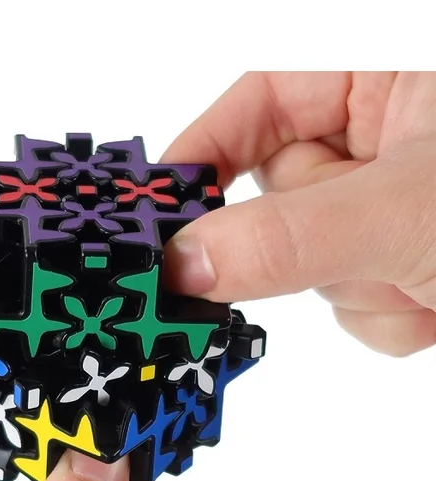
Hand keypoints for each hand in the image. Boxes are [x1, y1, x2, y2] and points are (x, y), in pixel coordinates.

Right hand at [163, 72, 435, 356]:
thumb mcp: (403, 210)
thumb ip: (288, 236)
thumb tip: (186, 264)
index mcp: (379, 78)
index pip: (255, 104)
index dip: (201, 159)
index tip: (159, 216)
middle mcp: (375, 140)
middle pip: (277, 200)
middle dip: (309, 248)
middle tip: (361, 258)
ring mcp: (379, 206)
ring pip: (308, 262)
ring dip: (359, 289)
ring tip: (425, 281)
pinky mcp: (390, 258)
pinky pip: (345, 298)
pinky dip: (382, 315)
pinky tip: (431, 303)